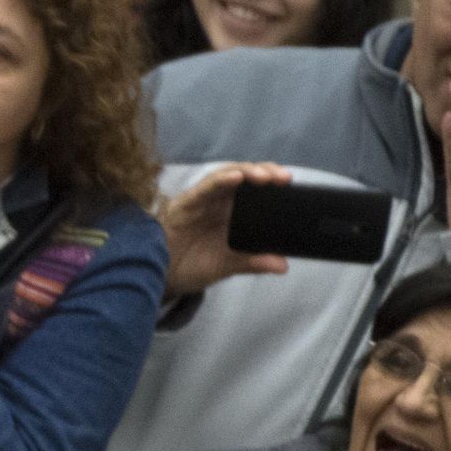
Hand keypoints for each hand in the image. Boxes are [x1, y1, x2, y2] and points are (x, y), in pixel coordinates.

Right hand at [160, 162, 290, 297]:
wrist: (159, 278)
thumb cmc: (190, 266)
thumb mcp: (227, 266)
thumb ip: (253, 262)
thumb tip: (282, 265)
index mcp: (229, 213)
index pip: (253, 190)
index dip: (272, 183)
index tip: (291, 185)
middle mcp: (217, 202)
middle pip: (243, 177)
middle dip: (264, 173)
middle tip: (284, 178)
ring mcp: (201, 201)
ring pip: (226, 176)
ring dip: (246, 172)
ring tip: (265, 175)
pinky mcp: (185, 204)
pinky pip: (204, 188)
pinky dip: (220, 181)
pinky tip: (235, 177)